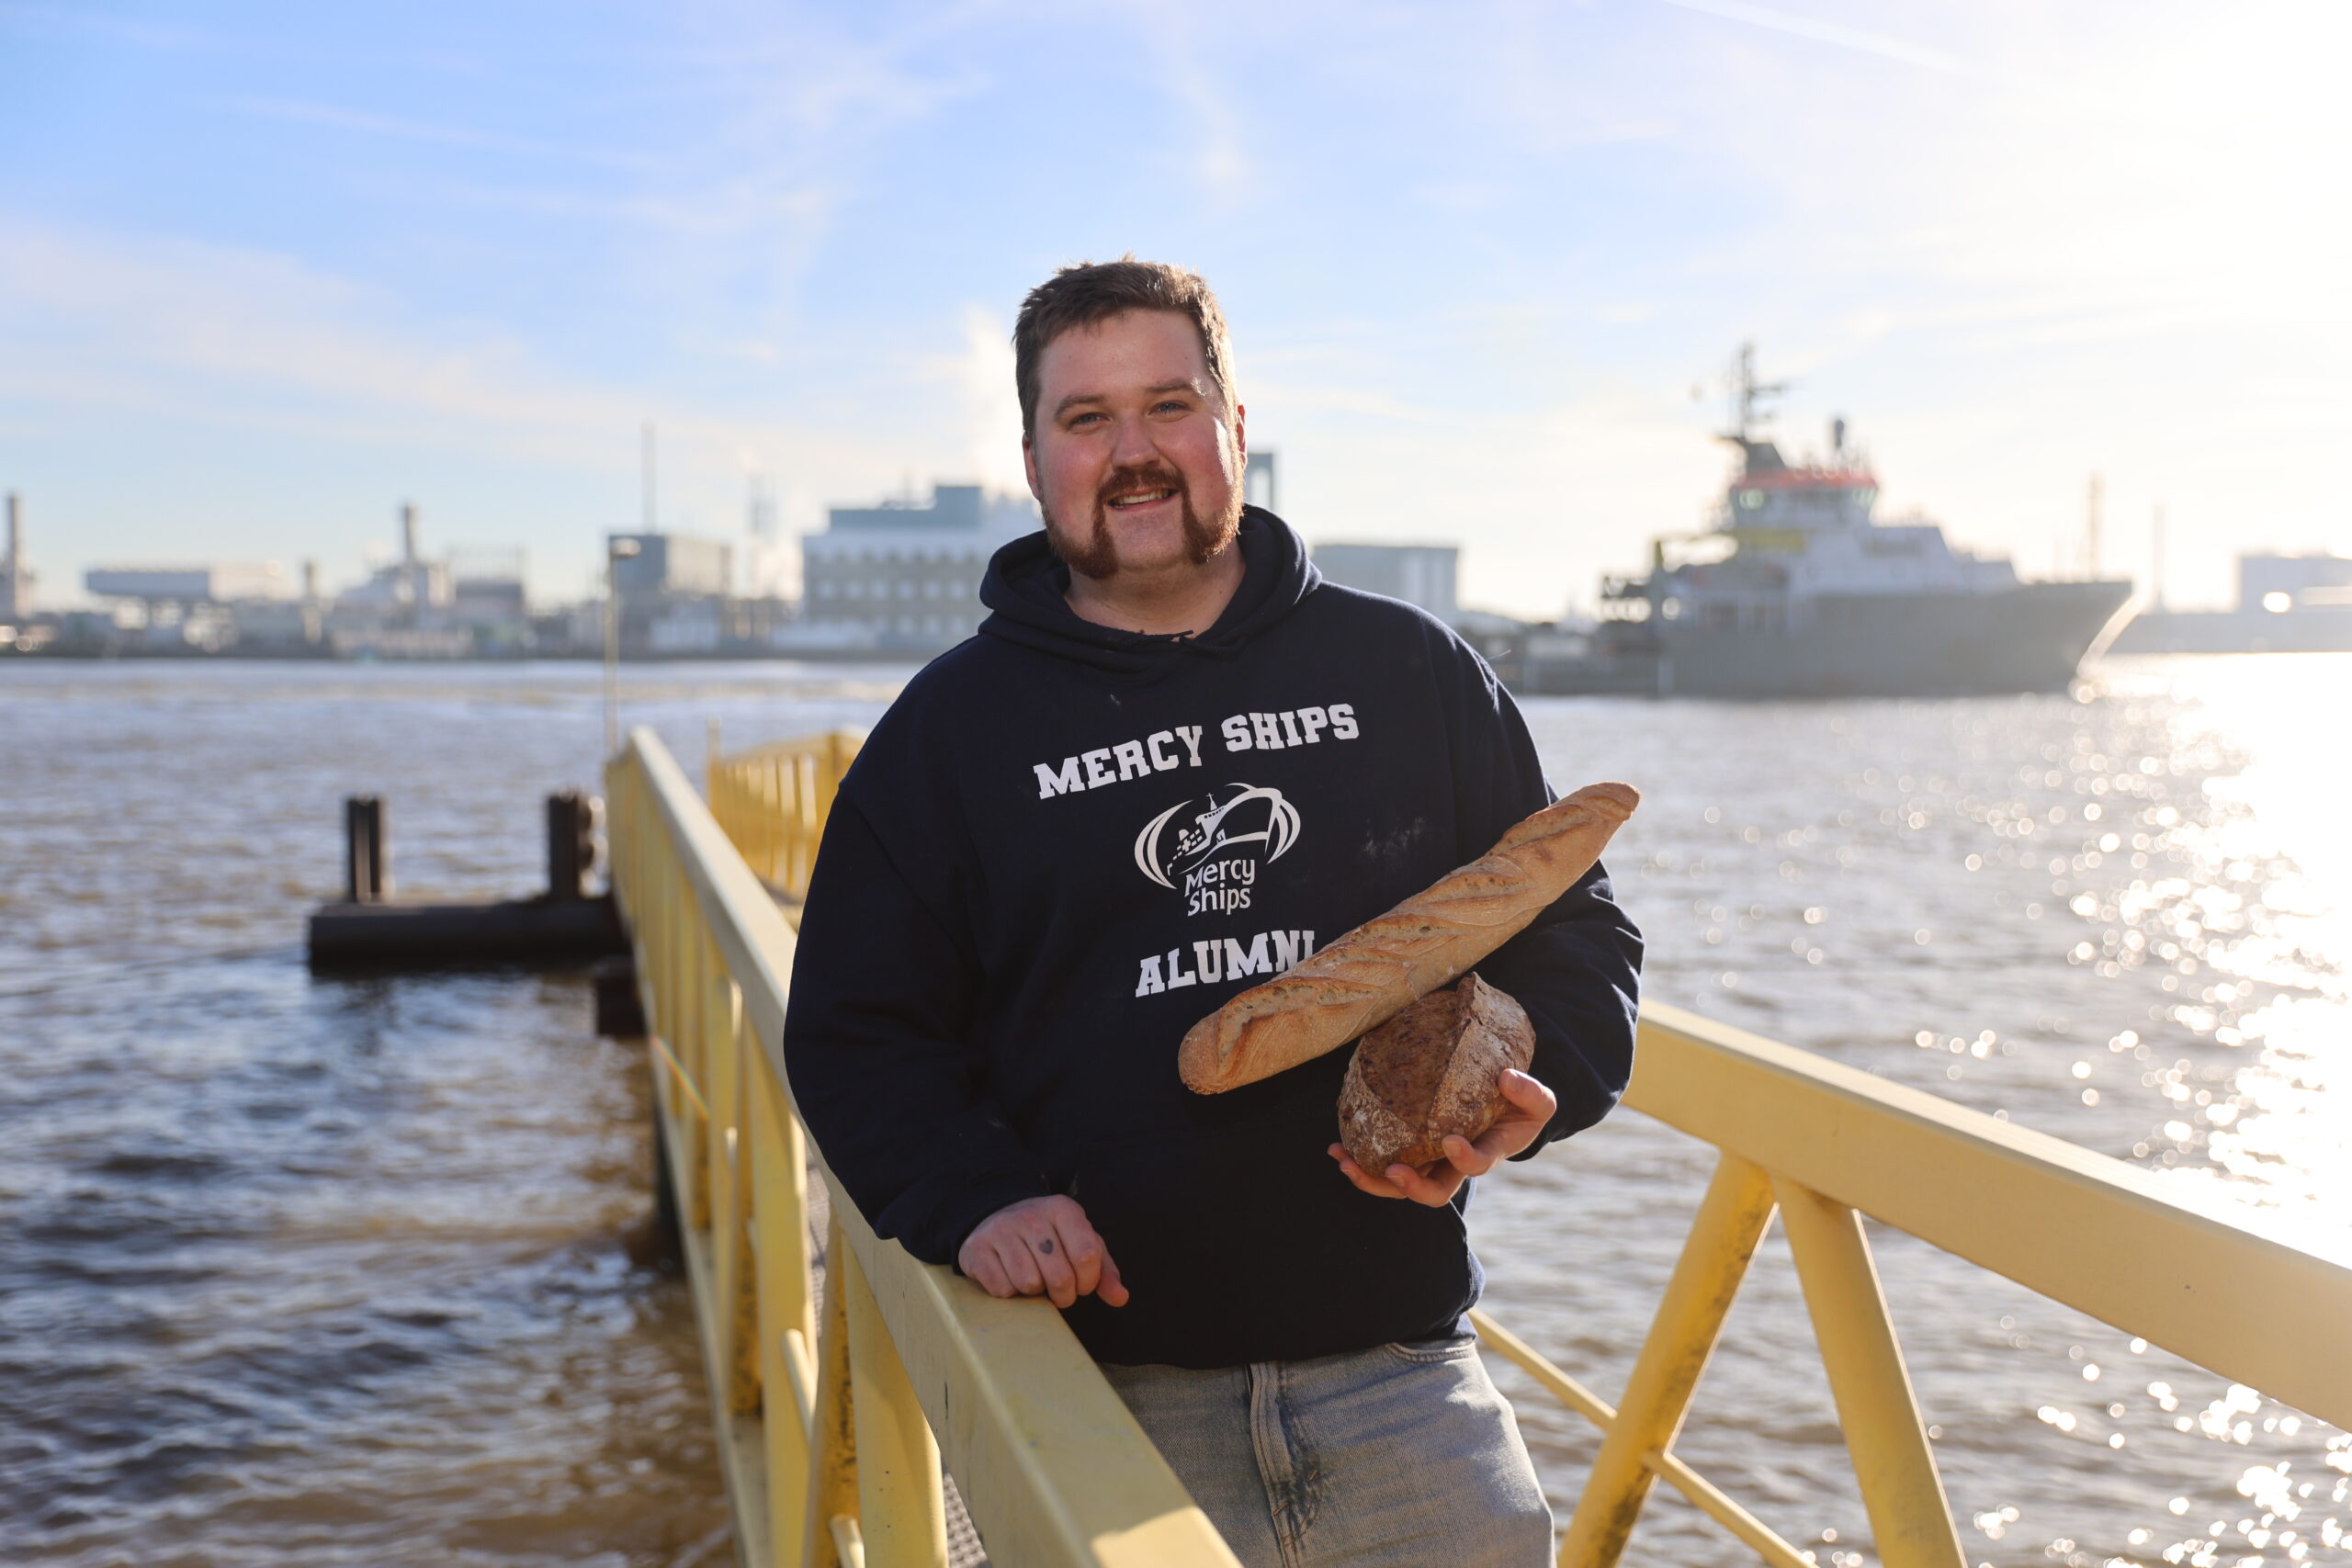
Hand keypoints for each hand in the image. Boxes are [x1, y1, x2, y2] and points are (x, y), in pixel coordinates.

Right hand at [956, 1195, 1128, 1308]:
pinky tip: (1010, 1276)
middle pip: (1059, 1277)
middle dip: (1064, 1295)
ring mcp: (1001, 1229)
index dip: (1088, 1282)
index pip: (1087, 1257)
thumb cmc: (1049, 1237)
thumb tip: (1121, 1297)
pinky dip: (1009, 1292)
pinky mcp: (977, 1248)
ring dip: (1034, 1293)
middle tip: (1059, 1290)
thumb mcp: (1080, 1244)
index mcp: (1063, 1210)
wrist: (996, 1216)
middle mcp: (1031, 1215)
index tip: (1082, 1284)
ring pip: (1028, 1284)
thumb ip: (1104, 1271)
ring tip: (1033, 1279)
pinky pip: (1002, 1289)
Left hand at [1328, 1067, 1557, 1206]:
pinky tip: (1337, 1147)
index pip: (1475, 1165)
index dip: (1464, 1159)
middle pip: (1431, 1192)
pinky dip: (1359, 1158)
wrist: (1503, 1104)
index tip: (1450, 1141)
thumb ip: (1530, 1092)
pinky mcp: (1409, 1149)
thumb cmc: (1521, 1105)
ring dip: (1370, 1178)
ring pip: (1399, 1184)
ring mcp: (1429, 1161)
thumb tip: (1505, 1078)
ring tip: (1344, 1161)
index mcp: (1486, 1153)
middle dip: (1409, 1186)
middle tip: (1390, 1170)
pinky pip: (1382, 1161)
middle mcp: (1454, 1165)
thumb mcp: (1539, 1101)